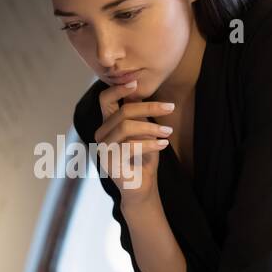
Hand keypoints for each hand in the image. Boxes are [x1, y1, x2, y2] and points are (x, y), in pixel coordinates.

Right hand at [94, 81, 174, 203]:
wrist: (141, 188)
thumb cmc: (143, 159)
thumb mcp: (143, 131)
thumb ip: (138, 113)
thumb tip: (138, 87)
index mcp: (107, 124)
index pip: (105, 99)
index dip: (119, 88)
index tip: (137, 82)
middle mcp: (101, 134)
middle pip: (123, 111)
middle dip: (150, 107)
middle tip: (170, 107)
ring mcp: (103, 149)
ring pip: (126, 126)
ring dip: (151, 127)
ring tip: (168, 132)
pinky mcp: (110, 162)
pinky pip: (130, 146)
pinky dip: (150, 144)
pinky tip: (163, 144)